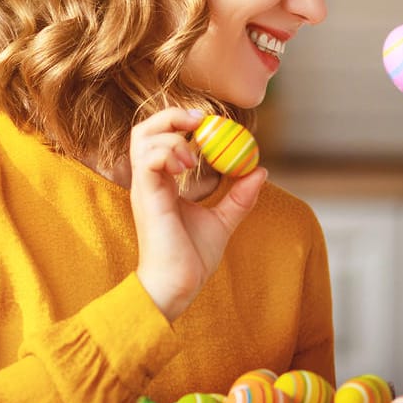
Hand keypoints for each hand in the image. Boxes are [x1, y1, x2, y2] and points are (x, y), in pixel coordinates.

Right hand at [130, 107, 265, 318]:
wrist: (177, 286)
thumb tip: (260, 171)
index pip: (161, 138)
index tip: (210, 123)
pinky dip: (169, 152)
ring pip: (142, 137)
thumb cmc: (191, 259)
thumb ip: (239, 196)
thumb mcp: (223, 221)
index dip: (182, 123)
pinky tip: (188, 165)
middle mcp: (149, 180)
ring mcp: (144, 187)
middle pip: (145, 129)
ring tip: (194, 153)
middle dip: (172, 116)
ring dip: (171, 133)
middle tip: (201, 121)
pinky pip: (147, 159)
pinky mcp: (146, 196)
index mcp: (162, 182)